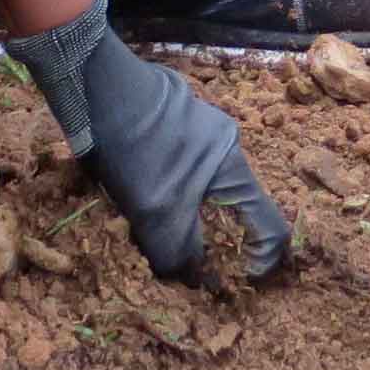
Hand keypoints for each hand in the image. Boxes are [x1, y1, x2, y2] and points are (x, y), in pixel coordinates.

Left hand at [3, 0, 292, 286]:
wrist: (98, 85)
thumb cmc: (135, 148)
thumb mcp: (157, 213)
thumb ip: (181, 253)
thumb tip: (197, 282)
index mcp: (235, 170)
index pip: (271, 228)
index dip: (259, 263)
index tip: (229, 284)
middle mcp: (227, 149)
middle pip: (233, 212)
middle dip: (211, 243)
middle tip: (180, 263)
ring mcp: (201, 131)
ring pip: (203, 193)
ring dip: (182, 218)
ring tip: (148, 228)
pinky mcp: (174, 122)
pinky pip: (181, 169)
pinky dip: (164, 191)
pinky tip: (132, 193)